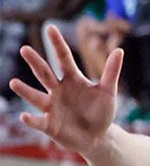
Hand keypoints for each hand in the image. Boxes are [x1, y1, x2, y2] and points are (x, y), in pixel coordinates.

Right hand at [8, 24, 122, 155]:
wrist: (98, 137)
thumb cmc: (101, 112)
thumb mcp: (108, 92)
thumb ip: (111, 72)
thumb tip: (119, 50)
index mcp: (72, 79)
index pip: (63, 58)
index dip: (58, 44)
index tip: (50, 27)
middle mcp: (58, 90)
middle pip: (45, 73)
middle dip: (35, 62)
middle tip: (25, 49)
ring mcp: (51, 107)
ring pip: (35, 97)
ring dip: (25, 90)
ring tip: (14, 83)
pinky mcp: (49, 125)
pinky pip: (38, 121)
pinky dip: (31, 119)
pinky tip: (24, 116)